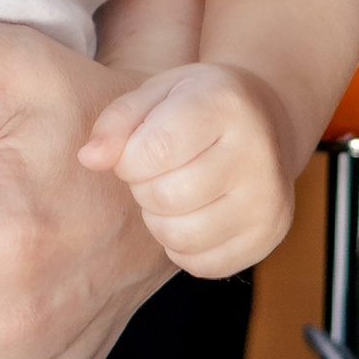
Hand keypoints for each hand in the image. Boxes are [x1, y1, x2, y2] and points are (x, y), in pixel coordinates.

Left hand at [80, 60, 295, 279]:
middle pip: (166, 198)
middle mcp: (258, 153)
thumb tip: (89, 159)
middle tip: (156, 173)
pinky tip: (192, 215)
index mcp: (225, 105)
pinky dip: (183, 248)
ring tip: (171, 194)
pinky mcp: (269, 237)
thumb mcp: (157, 93)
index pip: (154, 151)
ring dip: (159, 221)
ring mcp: (269, 200)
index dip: (128, 159)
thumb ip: (117, 121)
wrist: (267, 119)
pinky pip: (203, 265)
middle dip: (143, 189)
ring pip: (181, 237)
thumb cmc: (196, 105)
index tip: (136, 151)